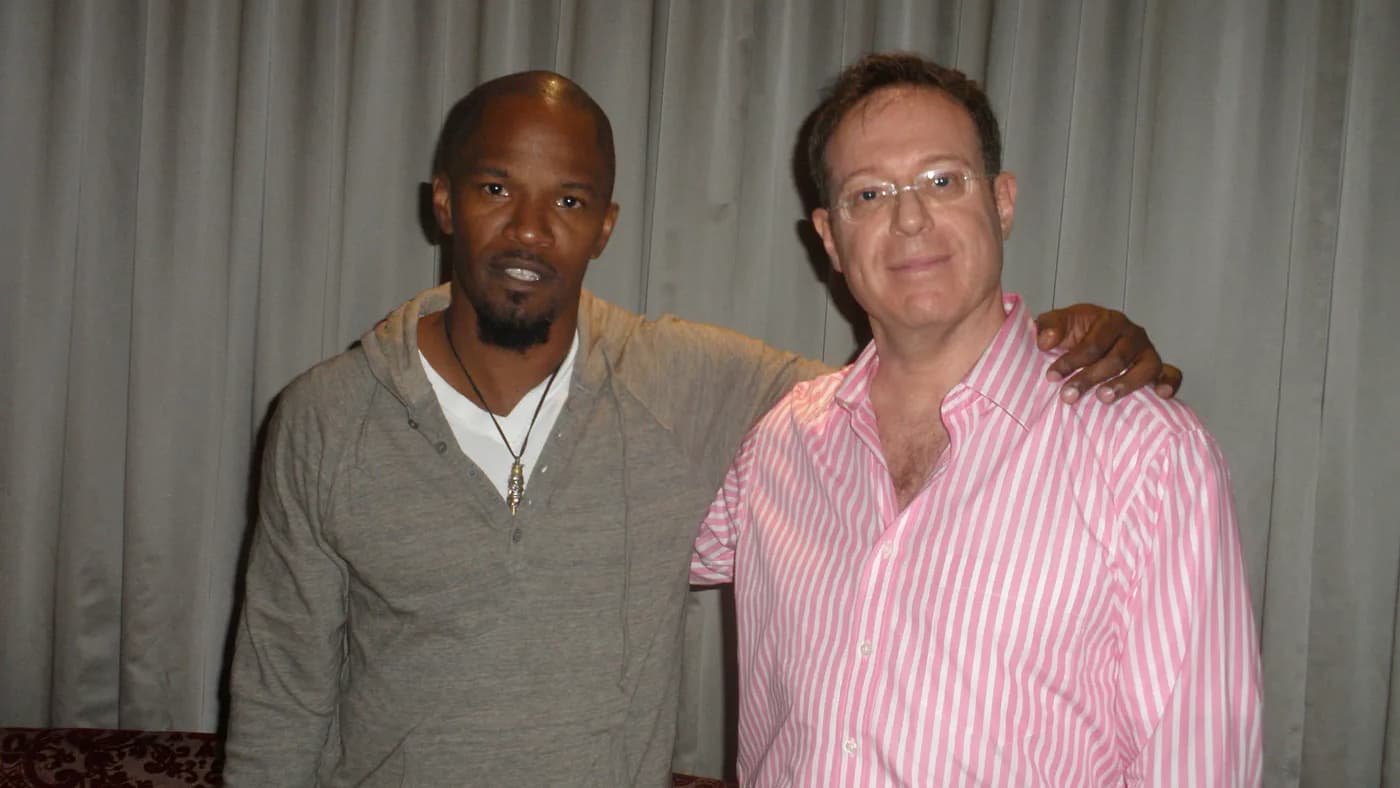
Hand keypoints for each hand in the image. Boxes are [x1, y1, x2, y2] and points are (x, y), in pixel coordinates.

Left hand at [1034, 304, 1181, 403]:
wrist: (1087, 339)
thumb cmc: (1075, 333)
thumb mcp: (1058, 324)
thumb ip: (1048, 328)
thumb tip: (1045, 342)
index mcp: (1110, 321)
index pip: (1094, 343)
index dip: (1072, 360)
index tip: (1052, 376)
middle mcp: (1133, 334)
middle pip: (1117, 358)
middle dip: (1090, 378)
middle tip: (1068, 396)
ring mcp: (1148, 351)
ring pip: (1145, 368)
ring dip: (1125, 384)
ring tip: (1103, 398)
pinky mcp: (1158, 368)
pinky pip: (1172, 373)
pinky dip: (1170, 382)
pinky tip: (1161, 394)